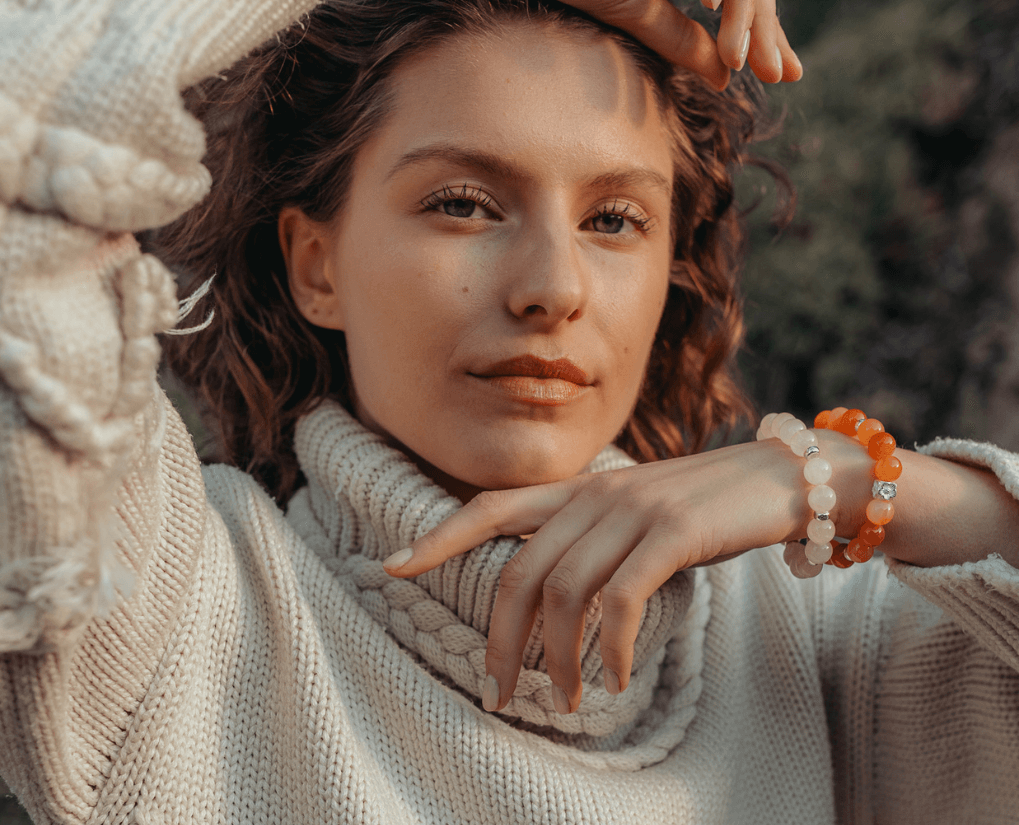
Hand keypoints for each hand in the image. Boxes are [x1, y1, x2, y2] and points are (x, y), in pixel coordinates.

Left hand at [382, 440, 806, 713]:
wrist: (784, 478)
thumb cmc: (704, 505)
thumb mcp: (637, 512)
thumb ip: (592, 534)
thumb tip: (550, 594)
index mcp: (579, 487)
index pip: (491, 506)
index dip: (439, 536)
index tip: (393, 566)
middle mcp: (595, 493)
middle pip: (520, 571)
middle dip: (499, 639)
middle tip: (497, 692)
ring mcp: (633, 510)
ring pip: (564, 593)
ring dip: (555, 658)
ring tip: (561, 700)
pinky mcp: (673, 533)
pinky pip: (620, 600)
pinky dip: (609, 648)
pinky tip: (612, 679)